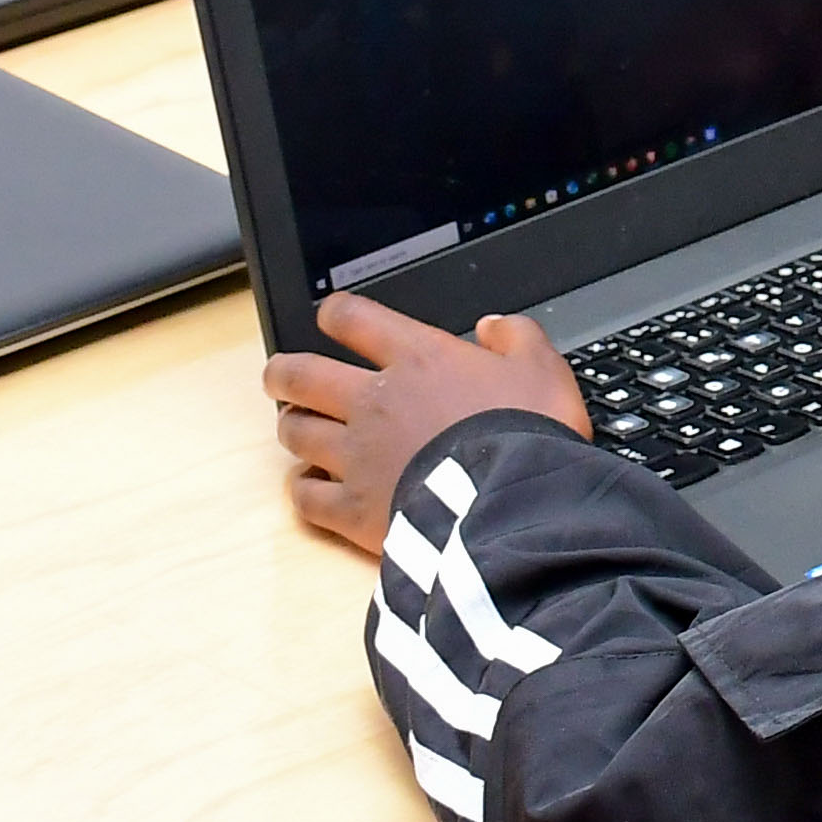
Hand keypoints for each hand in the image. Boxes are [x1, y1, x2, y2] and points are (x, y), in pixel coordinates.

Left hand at [260, 294, 586, 554]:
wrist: (511, 503)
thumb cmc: (527, 435)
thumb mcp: (543, 369)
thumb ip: (517, 338)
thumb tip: (495, 327)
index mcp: (418, 359)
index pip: (354, 319)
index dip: (336, 312)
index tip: (332, 315)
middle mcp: (374, 401)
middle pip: (301, 375)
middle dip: (282, 372)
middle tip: (279, 374)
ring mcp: (357, 456)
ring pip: (296, 432)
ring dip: (292, 426)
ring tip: (294, 427)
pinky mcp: (352, 509)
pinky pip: (307, 498)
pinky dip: (304, 491)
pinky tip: (310, 488)